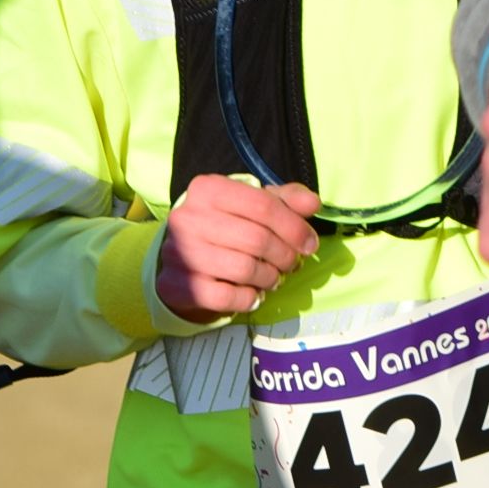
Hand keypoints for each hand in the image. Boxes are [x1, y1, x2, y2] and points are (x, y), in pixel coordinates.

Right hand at [155, 176, 322, 323]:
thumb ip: (285, 200)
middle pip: (257, 239)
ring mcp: (179, 252)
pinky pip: (226, 297)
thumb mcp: (252, 205)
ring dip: (269, 278)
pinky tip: (253, 295)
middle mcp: (188, 217)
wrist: (179, 258)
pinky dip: (248, 298)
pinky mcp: (176, 284)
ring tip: (274, 278)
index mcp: (209, 189)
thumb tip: (312, 202)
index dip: (294, 227)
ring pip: (244, 269)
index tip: (310, 244)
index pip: (263, 205)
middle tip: (292, 264)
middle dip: (285, 256)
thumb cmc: (223, 226)